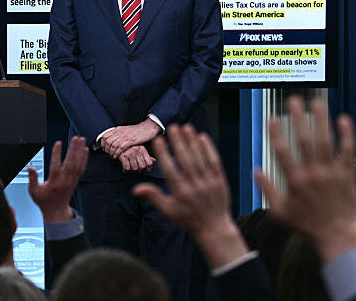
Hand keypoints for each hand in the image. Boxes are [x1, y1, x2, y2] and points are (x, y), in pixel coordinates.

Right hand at [27, 137, 87, 222]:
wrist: (56, 211)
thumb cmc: (44, 201)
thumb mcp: (34, 192)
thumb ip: (32, 179)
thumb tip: (30, 168)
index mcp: (54, 183)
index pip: (56, 166)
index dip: (57, 154)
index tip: (58, 143)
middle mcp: (65, 180)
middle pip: (71, 163)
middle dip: (73, 149)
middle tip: (75, 138)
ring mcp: (72, 180)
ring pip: (78, 164)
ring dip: (80, 151)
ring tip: (81, 140)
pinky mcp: (75, 180)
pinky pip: (81, 168)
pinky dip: (84, 158)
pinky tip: (85, 150)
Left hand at [101, 119, 160, 155]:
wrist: (148, 128)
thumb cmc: (136, 131)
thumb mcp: (125, 130)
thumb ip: (118, 135)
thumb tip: (110, 142)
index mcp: (117, 129)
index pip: (105, 136)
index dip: (102, 144)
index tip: (104, 149)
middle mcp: (120, 132)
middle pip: (108, 142)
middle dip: (107, 150)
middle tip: (109, 154)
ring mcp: (126, 136)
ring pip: (113, 145)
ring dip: (112, 153)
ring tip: (113, 156)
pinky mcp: (131, 140)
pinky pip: (121, 148)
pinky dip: (118, 153)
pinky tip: (118, 156)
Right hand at [118, 145, 154, 171]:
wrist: (117, 143)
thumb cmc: (129, 147)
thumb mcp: (139, 149)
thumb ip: (147, 156)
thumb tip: (154, 161)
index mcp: (142, 149)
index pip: (149, 163)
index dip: (148, 169)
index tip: (145, 172)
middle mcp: (137, 151)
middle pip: (142, 167)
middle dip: (140, 171)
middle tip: (137, 172)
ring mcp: (130, 153)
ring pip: (134, 168)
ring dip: (132, 171)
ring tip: (130, 170)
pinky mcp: (123, 156)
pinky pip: (127, 168)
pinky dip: (126, 171)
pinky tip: (125, 170)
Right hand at [132, 124, 247, 269]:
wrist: (214, 229)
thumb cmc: (187, 219)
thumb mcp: (168, 211)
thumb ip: (153, 197)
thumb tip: (135, 189)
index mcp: (180, 192)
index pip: (170, 169)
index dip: (164, 153)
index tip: (158, 139)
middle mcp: (195, 186)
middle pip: (186, 160)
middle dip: (179, 142)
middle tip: (173, 127)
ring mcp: (209, 183)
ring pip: (200, 158)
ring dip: (193, 142)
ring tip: (186, 127)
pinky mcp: (220, 181)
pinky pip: (214, 162)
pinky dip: (209, 149)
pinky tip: (202, 137)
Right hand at [257, 96, 355, 261]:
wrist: (336, 235)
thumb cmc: (308, 226)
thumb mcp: (279, 212)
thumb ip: (267, 190)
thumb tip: (256, 172)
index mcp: (295, 181)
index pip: (282, 151)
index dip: (276, 133)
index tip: (272, 119)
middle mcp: (313, 173)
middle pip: (304, 140)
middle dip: (298, 119)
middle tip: (294, 102)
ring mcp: (331, 172)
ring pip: (325, 141)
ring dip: (321, 120)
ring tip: (317, 104)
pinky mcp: (347, 174)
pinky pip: (347, 151)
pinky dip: (346, 135)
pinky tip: (344, 120)